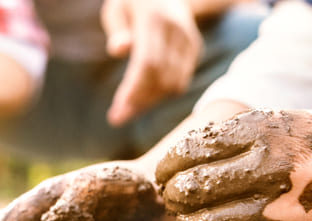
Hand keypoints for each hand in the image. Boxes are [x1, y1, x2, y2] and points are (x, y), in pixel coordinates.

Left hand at [102, 0, 203, 125]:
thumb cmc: (132, 2)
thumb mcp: (116, 8)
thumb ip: (117, 30)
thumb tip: (118, 50)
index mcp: (155, 20)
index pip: (147, 63)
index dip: (133, 90)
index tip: (117, 112)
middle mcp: (178, 31)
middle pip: (161, 78)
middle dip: (139, 102)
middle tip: (117, 118)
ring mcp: (190, 40)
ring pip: (174, 83)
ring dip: (150, 101)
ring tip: (128, 110)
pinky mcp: (195, 49)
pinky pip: (181, 81)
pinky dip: (162, 94)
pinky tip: (144, 99)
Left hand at [155, 109, 311, 220]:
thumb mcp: (280, 124)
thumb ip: (231, 143)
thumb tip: (172, 174)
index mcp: (266, 135)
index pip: (191, 155)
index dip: (169, 169)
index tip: (167, 175)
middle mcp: (275, 173)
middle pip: (193, 194)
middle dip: (176, 200)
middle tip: (176, 201)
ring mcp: (287, 213)